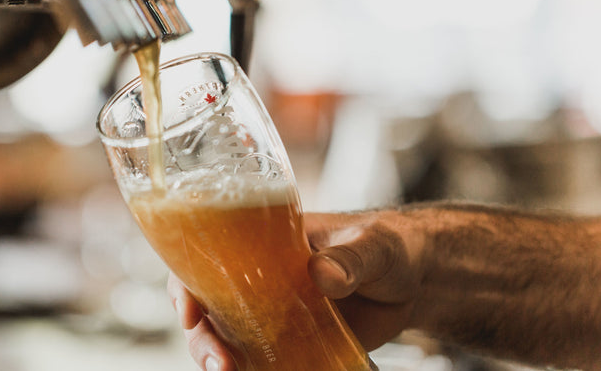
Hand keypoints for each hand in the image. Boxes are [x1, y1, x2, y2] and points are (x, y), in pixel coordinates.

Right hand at [167, 211, 427, 370]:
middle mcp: (258, 278)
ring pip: (226, 337)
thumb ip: (349, 257)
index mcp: (264, 242)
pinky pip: (260, 359)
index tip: (189, 308)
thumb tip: (321, 273)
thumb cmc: (387, 246)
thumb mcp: (372, 245)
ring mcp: (272, 313)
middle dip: (202, 336)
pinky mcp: (292, 342)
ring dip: (219, 358)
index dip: (186, 281)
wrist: (414, 280)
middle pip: (208, 307)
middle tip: (220, 360)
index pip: (208, 256)